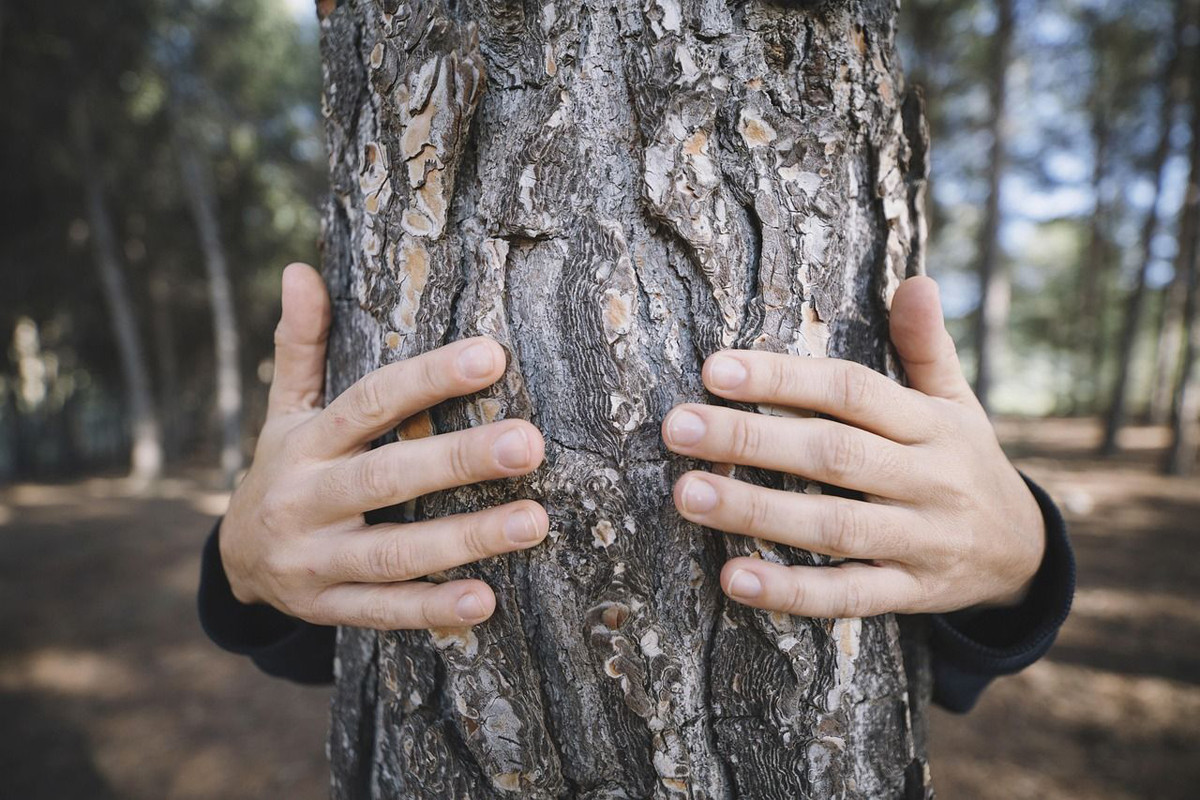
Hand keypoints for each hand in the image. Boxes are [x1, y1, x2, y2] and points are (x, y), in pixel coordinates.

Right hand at [219, 263, 547, 629]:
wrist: (235, 562)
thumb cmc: (286, 469)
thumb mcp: (285, 410)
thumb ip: (300, 345)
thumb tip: (299, 269)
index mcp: (305, 443)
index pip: (369, 403)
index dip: (428, 378)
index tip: (491, 356)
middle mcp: (306, 500)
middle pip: (386, 477)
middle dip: (459, 460)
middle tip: (529, 444)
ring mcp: (314, 560)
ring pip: (393, 552)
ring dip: (465, 539)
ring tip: (533, 523)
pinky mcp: (327, 608)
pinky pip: (382, 611)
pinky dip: (431, 610)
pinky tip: (485, 601)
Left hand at [662, 276, 1045, 617]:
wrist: (1024, 555)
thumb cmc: (964, 462)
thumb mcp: (957, 402)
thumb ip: (927, 347)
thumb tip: (916, 281)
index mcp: (930, 424)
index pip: (851, 390)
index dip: (784, 378)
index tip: (715, 368)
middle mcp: (926, 479)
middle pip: (833, 454)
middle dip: (751, 440)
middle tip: (677, 427)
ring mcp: (919, 541)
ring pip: (833, 526)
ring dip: (756, 513)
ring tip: (687, 494)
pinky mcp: (909, 593)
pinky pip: (848, 596)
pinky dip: (791, 591)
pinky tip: (734, 579)